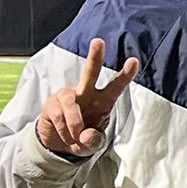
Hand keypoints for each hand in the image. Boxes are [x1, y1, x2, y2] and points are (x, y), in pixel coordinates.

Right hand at [36, 37, 139, 155]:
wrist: (59, 144)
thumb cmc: (82, 138)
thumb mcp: (93, 145)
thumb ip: (94, 141)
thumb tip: (85, 135)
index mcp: (103, 101)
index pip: (116, 86)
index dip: (125, 74)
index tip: (134, 61)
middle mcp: (86, 93)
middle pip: (90, 72)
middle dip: (94, 57)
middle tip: (98, 42)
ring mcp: (67, 96)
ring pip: (71, 102)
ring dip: (74, 123)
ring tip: (76, 137)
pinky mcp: (51, 103)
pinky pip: (58, 115)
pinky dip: (64, 130)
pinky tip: (66, 135)